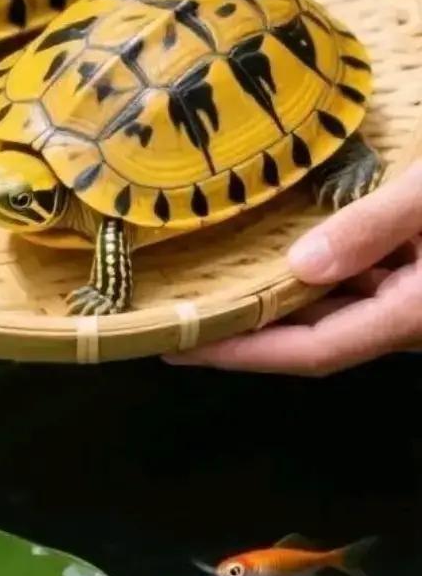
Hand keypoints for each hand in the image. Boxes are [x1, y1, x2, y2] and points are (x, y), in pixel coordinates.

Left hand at [167, 164, 421, 374]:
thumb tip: (300, 263)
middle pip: (316, 335)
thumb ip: (376, 224)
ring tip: (207, 278)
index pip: (315, 350)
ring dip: (277, 295)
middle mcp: (411, 317)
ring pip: (335, 307)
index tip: (181, 344)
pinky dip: (314, 271)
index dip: (245, 352)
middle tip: (177, 309)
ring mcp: (414, 298)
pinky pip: (358, 281)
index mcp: (415, 314)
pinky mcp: (417, 274)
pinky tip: (272, 248)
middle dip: (248, 324)